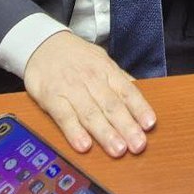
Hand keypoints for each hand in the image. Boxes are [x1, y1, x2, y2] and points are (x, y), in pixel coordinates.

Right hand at [23, 31, 155, 157]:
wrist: (44, 44)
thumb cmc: (78, 57)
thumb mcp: (102, 61)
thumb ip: (119, 80)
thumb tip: (139, 93)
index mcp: (107, 71)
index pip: (127, 91)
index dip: (139, 108)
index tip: (150, 125)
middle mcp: (91, 80)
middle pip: (112, 105)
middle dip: (127, 127)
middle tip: (138, 145)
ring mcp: (71, 89)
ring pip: (91, 113)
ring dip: (105, 133)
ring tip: (118, 150)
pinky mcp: (52, 97)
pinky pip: (64, 116)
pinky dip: (74, 132)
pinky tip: (84, 146)